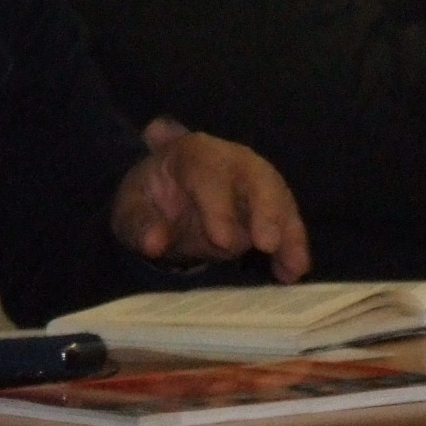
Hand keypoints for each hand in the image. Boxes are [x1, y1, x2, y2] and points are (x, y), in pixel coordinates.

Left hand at [112, 125, 311, 281]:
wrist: (163, 197)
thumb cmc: (148, 199)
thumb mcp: (131, 209)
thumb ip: (139, 224)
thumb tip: (154, 243)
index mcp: (194, 154)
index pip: (210, 174)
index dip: (218, 207)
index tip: (222, 241)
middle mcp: (233, 161)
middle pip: (257, 178)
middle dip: (266, 211)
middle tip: (267, 244)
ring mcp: (256, 181)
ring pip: (280, 200)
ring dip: (289, 233)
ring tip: (293, 267)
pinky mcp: (271, 205)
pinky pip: (288, 222)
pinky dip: (293, 246)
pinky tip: (294, 272)